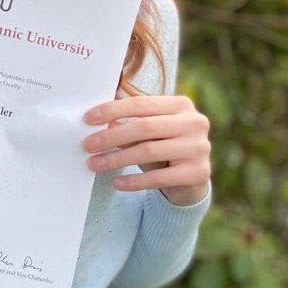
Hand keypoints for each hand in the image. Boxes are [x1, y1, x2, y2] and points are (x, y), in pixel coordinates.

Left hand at [82, 94, 210, 206]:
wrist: (191, 179)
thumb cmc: (164, 148)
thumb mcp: (149, 134)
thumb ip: (131, 125)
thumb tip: (105, 124)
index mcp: (182, 104)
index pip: (142, 104)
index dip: (113, 110)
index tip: (88, 119)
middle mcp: (195, 122)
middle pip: (144, 126)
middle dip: (111, 136)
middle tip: (88, 145)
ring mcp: (199, 148)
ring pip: (149, 151)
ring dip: (117, 158)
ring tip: (95, 164)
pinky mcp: (198, 173)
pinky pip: (159, 178)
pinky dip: (134, 181)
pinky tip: (117, 183)